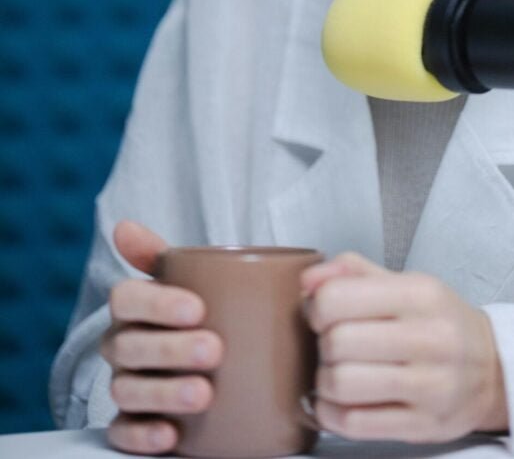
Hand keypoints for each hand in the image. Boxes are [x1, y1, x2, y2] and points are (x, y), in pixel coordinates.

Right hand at [100, 221, 223, 454]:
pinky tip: (172, 435)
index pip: (126, 299)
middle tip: (214, 350)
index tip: (198, 308)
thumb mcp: (207, 280)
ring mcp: (129, 385)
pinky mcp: (137, 425)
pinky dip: (144, 434)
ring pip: (127, 390)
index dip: (156, 303)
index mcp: (138, 308)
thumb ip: (172, 255)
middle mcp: (125, 345)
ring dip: (163, 392)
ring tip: (204, 394)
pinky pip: (124, 433)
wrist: (243, 363)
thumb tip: (124, 226)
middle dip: (169, 349)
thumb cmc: (218, 314)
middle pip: (128, 346)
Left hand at [301, 253, 508, 442]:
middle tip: (335, 346)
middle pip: (336, 342)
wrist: (494, 370)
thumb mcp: (408, 284)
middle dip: (323, 345)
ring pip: (340, 384)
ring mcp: (430, 386)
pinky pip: (353, 423)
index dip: (317, 307)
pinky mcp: (423, 424)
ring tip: (339, 373)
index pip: (338, 298)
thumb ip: (355, 273)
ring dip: (325, 381)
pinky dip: (331, 413)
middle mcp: (431, 339)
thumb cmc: (441, 324)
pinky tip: (341, 401)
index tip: (324, 314)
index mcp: (422, 295)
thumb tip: (308, 280)